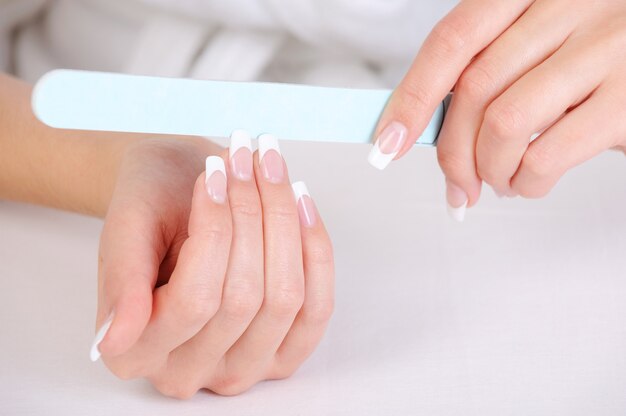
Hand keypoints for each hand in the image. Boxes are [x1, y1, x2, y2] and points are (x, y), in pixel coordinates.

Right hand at [92, 135, 333, 397]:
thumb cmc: (150, 207)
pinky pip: (317, 309)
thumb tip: (113, 340)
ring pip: (285, 301)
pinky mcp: (283, 352)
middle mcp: (187, 371)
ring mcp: (240, 367)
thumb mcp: (126, 228)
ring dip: (283, 223)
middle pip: (245, 300)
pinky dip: (316, 249)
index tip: (213, 173)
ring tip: (270, 168)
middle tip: (242, 160)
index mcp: (135, 352)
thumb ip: (121, 282)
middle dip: (250, 215)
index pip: (195, 301)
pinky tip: (300, 202)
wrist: (179, 192)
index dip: (213, 229)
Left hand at [370, 0, 625, 219]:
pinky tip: (527, 182)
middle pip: (474, 88)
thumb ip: (492, 70)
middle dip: (452, 152)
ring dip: (489, 169)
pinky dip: (525, 182)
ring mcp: (605, 47)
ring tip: (499, 180)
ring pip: (504, 123)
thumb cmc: (598, 54)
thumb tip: (428, 127)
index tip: (387, 143)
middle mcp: (571, 5)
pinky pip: (547, 154)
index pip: (453, 40)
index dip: (411, 96)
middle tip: (456, 184)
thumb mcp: (541, 42)